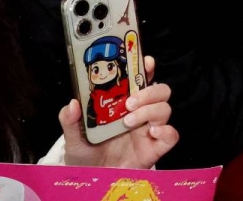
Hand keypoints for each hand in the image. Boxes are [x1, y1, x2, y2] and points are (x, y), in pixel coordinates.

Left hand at [61, 56, 178, 168]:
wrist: (92, 179)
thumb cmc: (86, 153)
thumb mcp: (73, 137)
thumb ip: (70, 120)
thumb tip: (73, 103)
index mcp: (123, 103)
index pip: (141, 79)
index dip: (146, 67)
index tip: (144, 62)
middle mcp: (140, 113)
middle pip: (160, 90)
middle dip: (149, 91)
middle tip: (129, 103)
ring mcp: (149, 130)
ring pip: (165, 109)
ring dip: (149, 110)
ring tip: (129, 122)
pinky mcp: (154, 148)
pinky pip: (172, 135)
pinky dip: (166, 131)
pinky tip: (151, 133)